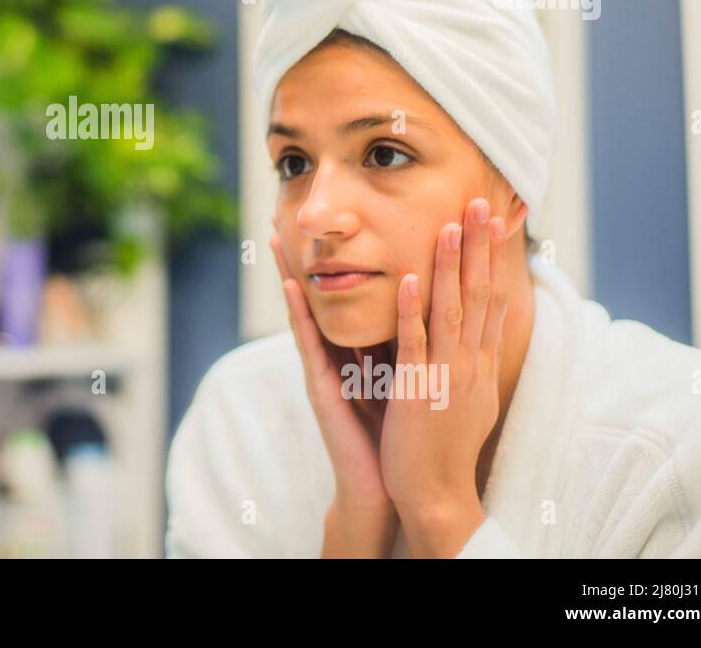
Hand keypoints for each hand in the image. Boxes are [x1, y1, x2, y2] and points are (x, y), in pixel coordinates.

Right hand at [269, 231, 397, 556]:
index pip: (346, 296)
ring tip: (277, 237)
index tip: (327, 224)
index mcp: (359, 352)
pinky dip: (299, 313)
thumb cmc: (402, 436)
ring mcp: (324, 369)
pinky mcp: (322, 388)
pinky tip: (288, 286)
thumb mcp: (406, 378)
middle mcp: (336, 355)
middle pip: (319, 296)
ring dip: (290, 273)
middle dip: (301, 259)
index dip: (336, 261)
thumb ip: (405, 346)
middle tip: (284, 216)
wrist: (395, 485)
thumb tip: (423, 307)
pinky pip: (310, 343)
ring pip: (307, 311)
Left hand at [379, 197, 507, 556]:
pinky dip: (415, 309)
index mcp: (481, 360)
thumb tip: (471, 325)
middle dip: (483, 245)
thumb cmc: (444, 444)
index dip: (499, 255)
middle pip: (481, 293)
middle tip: (485, 200)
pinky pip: (416, 343)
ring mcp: (448, 374)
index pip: (495, 295)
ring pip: (452, 309)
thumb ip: (465, 357)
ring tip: (452, 223)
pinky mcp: (420, 390)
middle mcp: (471, 361)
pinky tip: (413, 277)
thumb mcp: (466, 393)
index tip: (504, 216)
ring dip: (452, 264)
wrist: (436, 493)